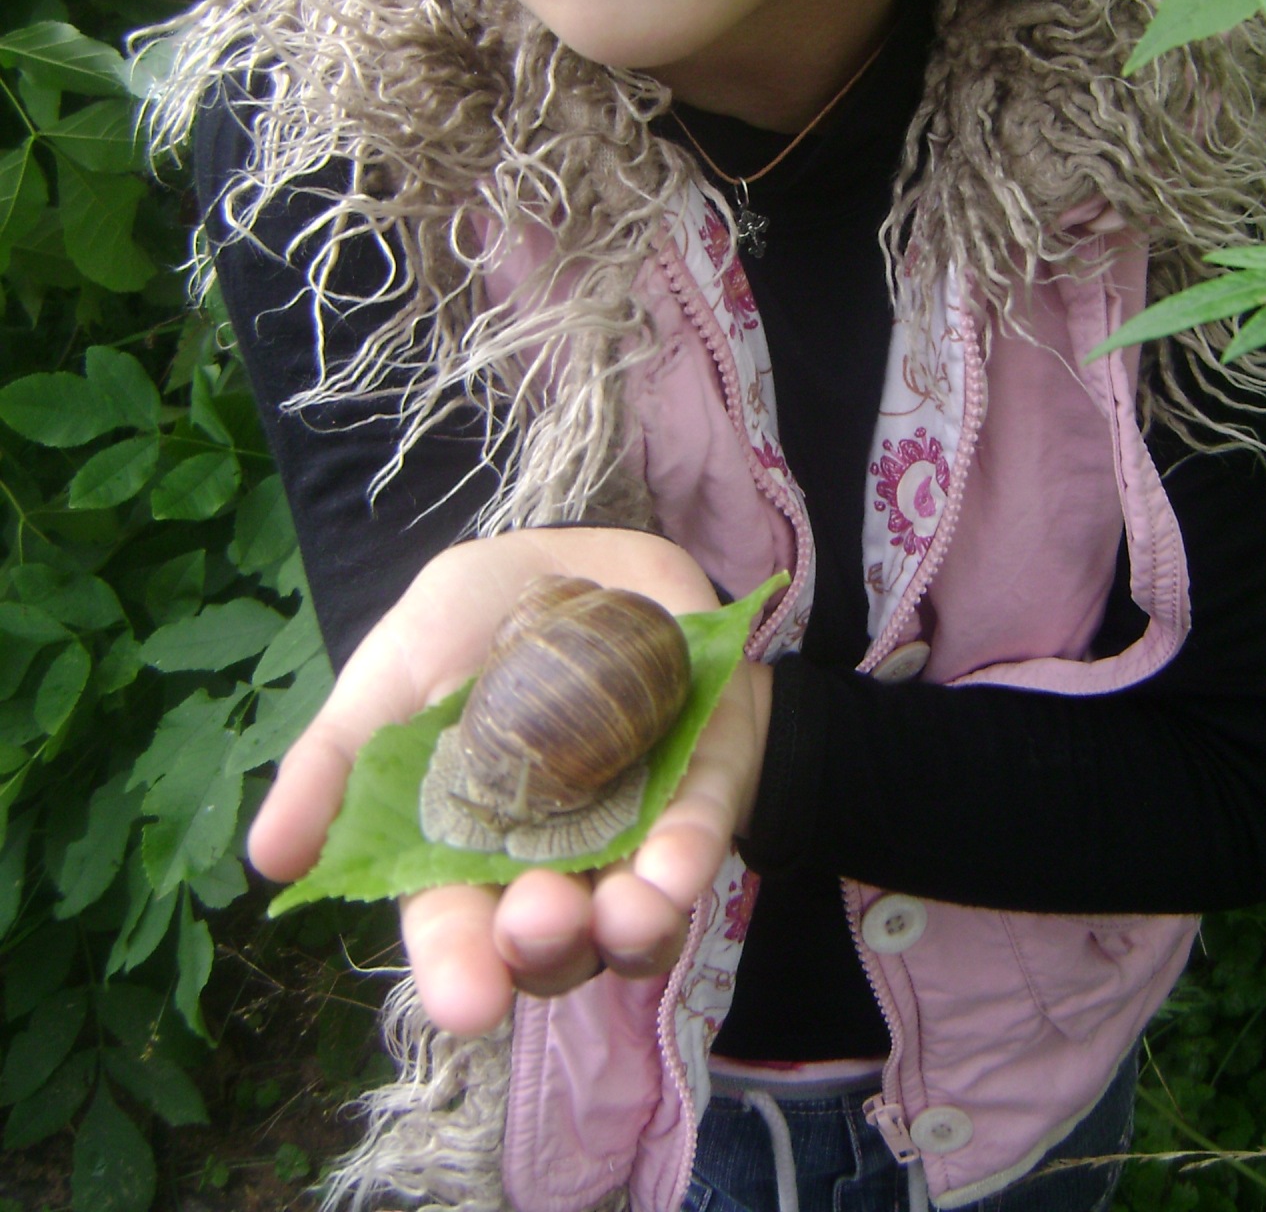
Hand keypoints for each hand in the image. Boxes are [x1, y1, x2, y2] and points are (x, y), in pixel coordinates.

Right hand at [246, 528, 772, 1034]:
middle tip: (539, 926)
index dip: (459, 968)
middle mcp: (550, 862)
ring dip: (635, 927)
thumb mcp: (391, 672)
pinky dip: (691, 852)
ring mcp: (632, 832)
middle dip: (547, 947)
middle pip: (549, 939)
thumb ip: (336, 758)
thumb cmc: (474, 624)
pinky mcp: (701, 788)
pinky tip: (678, 865)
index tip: (466, 1002)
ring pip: (637, 914)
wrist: (579, 553)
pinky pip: (703, 832)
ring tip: (627, 916)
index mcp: (464, 850)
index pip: (455, 929)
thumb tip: (270, 858)